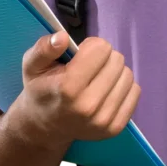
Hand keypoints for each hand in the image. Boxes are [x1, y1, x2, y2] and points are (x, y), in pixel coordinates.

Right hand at [17, 32, 141, 148]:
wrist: (44, 127)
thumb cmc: (41, 90)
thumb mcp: (32, 65)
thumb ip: (44, 48)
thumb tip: (63, 37)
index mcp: (68, 88)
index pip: (101, 48)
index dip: (91, 46)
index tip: (80, 56)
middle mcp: (88, 106)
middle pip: (117, 60)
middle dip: (103, 58)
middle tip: (89, 68)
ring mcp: (104, 120)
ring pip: (128, 75)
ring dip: (114, 72)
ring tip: (97, 79)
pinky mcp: (116, 128)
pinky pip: (135, 92)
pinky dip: (123, 87)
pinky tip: (106, 92)